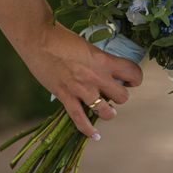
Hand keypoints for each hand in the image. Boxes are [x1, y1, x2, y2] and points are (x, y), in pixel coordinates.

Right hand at [21, 22, 142, 138]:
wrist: (38, 39)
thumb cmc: (61, 37)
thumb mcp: (87, 46)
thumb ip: (97, 60)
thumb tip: (103, 69)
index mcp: (104, 60)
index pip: (132, 73)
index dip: (134, 78)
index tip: (129, 80)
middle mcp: (97, 77)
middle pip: (123, 96)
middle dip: (120, 96)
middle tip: (112, 93)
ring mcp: (81, 89)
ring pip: (106, 111)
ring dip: (108, 112)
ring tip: (106, 110)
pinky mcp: (65, 97)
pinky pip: (80, 119)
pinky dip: (88, 130)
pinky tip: (94, 135)